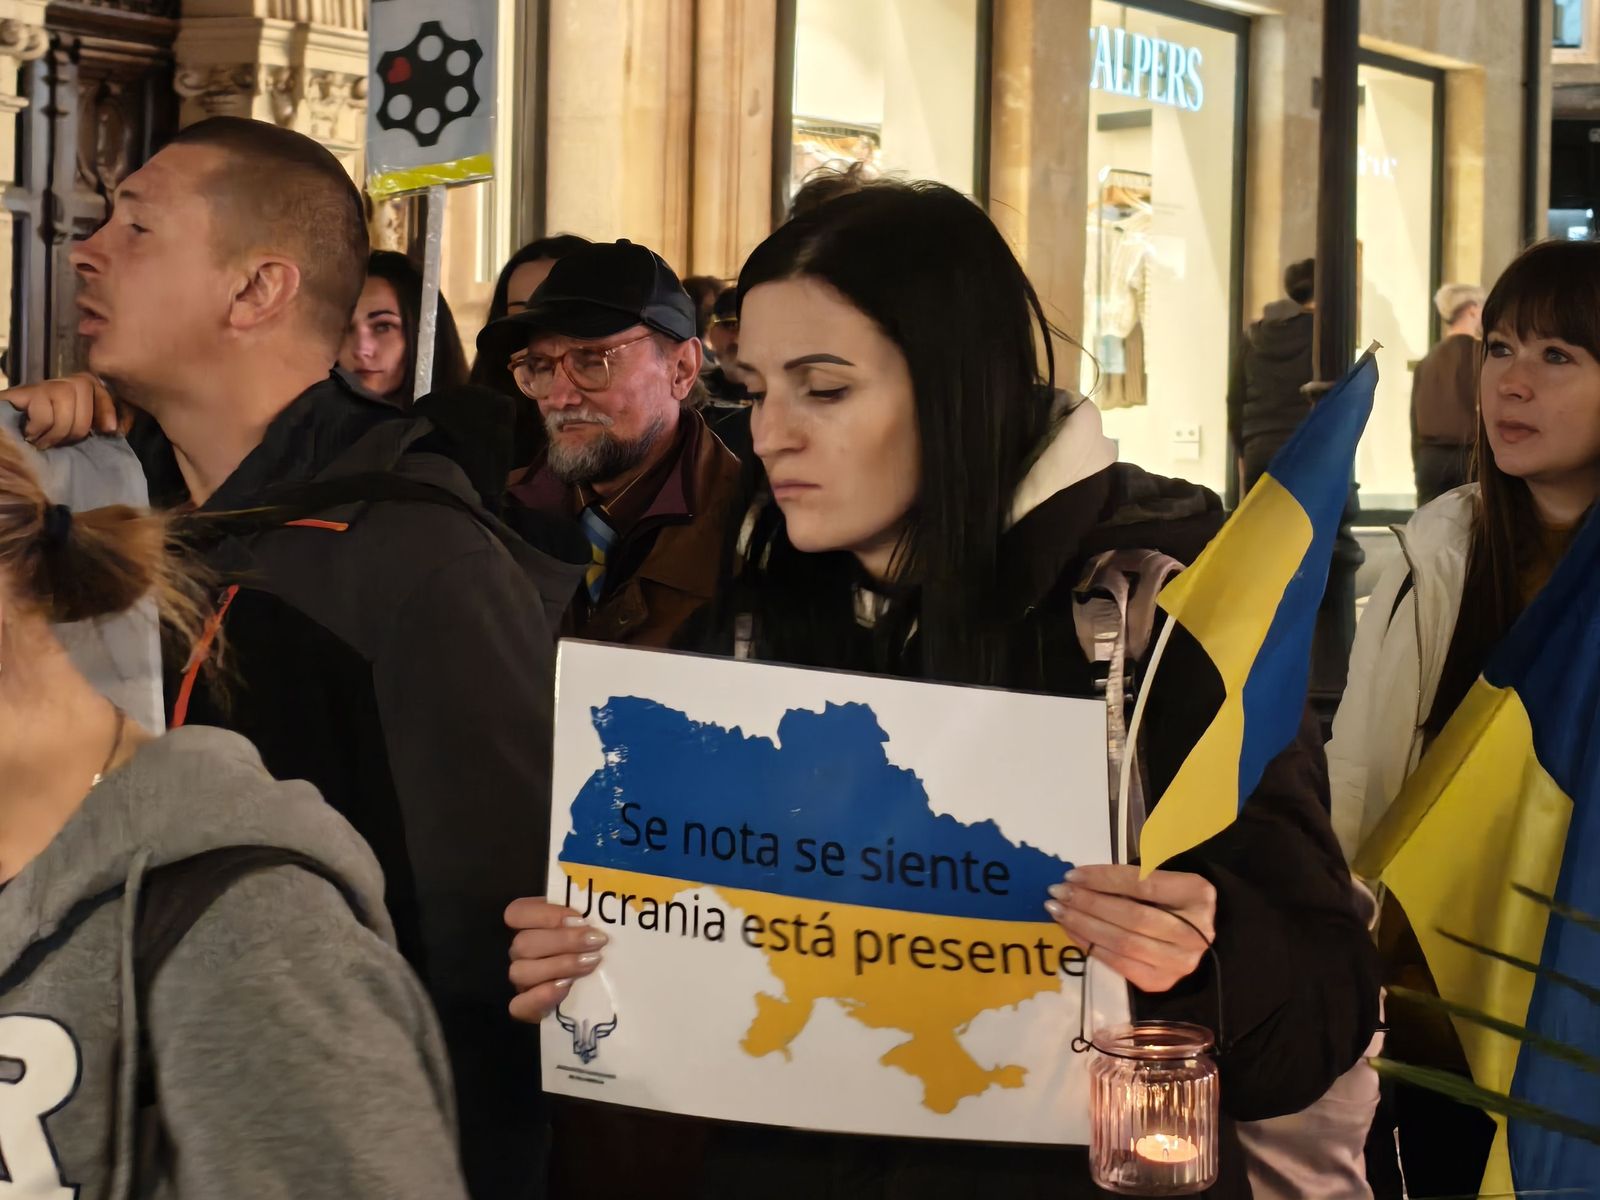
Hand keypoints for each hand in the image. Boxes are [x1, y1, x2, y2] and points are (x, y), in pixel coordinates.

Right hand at [1, 373, 123, 447]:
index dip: (108, 406)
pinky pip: (44, 411)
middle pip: (83, 386)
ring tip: (43, 441)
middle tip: (60, 442)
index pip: (99, 384)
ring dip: (57, 430)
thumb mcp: (74, 436)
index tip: (111, 431)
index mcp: (75, 393)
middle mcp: (58, 382)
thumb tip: (119, 429)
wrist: (5, 441)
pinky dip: (38, 429)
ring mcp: (39, 386)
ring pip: (64, 396)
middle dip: (78, 424)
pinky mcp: (21, 393)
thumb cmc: (42, 443)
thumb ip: (95, 429)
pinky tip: (29, 435)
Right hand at [504, 896, 607, 1023]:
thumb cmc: (592, 947)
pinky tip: (565, 988)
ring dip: (559, 966)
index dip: (546, 914)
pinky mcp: (525, 1007)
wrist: (598, 989)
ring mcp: (520, 980)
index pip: (517, 912)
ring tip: (591, 963)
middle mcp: (520, 951)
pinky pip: (519, 1005)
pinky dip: (540, 997)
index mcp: (529, 924)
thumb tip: (593, 918)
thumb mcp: (588, 926)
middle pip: (523, 943)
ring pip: (520, 971)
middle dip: (564, 941)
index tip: (580, 919)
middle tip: (597, 942)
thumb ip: (585, 917)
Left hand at [1045, 864, 1215, 993]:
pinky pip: (1119, 964)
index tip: (1072, 874)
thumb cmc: (1166, 896)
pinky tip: (1071, 930)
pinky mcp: (1161, 981)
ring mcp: (1180, 962)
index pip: (1144, 885)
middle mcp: (1195, 932)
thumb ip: (1127, 877)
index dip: (1105, 879)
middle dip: (1090, 903)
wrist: (1189, 932)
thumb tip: (1078, 880)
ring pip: (1124, 943)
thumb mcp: (1156, 876)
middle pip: (1133, 917)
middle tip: (1059, 893)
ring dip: (1084, 926)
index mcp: (1197, 894)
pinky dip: (1090, 946)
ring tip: (1057, 910)